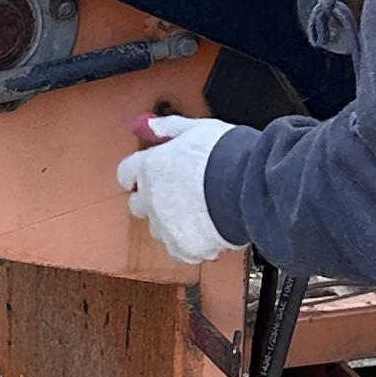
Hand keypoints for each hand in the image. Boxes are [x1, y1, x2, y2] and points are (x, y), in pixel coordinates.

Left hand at [116, 111, 231, 266]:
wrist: (249, 185)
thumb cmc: (227, 154)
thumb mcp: (196, 128)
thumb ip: (169, 128)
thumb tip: (149, 125)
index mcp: (150, 167)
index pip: (126, 173)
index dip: (136, 175)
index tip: (145, 176)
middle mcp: (151, 198)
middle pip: (138, 205)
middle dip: (152, 200)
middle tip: (177, 194)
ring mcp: (166, 226)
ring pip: (158, 229)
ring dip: (171, 223)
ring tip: (198, 214)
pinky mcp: (183, 247)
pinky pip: (180, 251)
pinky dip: (190, 245)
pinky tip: (208, 233)